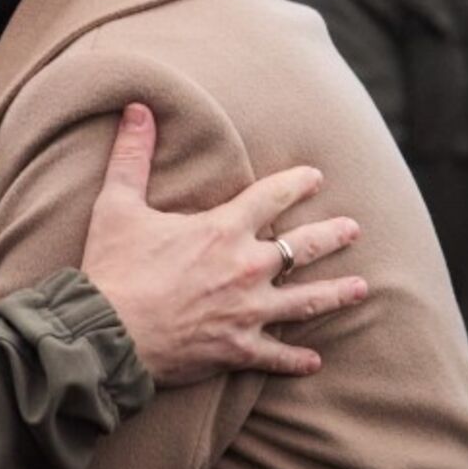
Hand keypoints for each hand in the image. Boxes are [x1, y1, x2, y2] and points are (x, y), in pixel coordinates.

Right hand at [81, 104, 367, 386]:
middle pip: (303, 248)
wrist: (106, 333)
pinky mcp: (238, 349)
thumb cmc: (112, 269)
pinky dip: (297, 360)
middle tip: (353, 229)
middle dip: (332, 236)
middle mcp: (246, 268)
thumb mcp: (117, 205)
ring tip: (361, 288)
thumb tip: (137, 108)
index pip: (272, 197)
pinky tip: (315, 361)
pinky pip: (278, 356)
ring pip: (306, 301)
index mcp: (223, 229)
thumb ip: (132, 155)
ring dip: (336, 294)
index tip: (315, 177)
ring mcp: (247, 311)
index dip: (296, 183)